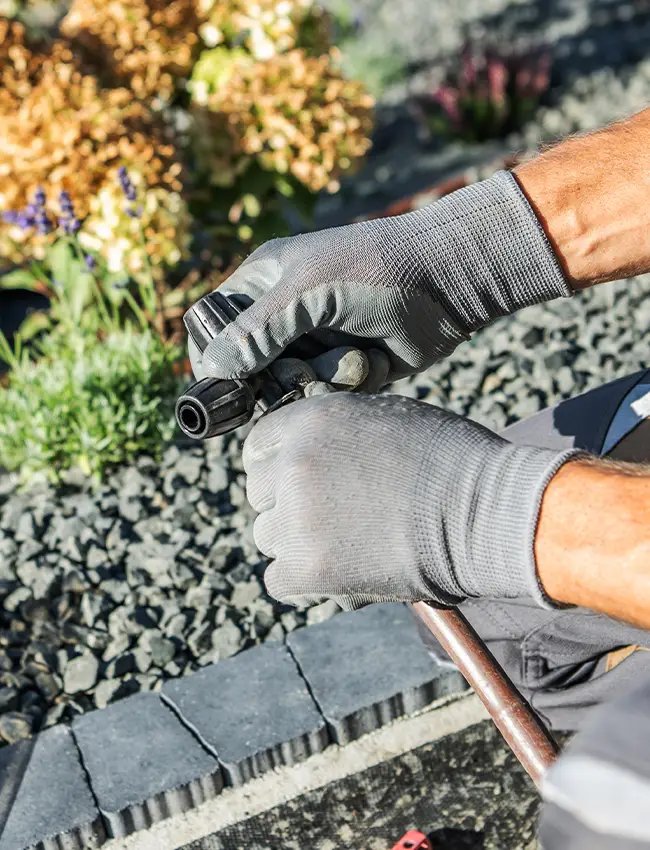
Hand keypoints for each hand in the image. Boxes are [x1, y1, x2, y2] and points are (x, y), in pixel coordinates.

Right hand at [190, 171, 568, 384]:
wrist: (448, 281)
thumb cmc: (374, 269)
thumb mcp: (307, 292)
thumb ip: (256, 332)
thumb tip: (212, 369)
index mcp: (264, 283)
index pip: (214, 325)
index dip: (216, 358)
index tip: (230, 387)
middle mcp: (286, 315)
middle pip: (252, 369)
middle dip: (281, 377)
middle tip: (303, 372)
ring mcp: (317, 342)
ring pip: (291, 388)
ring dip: (322, 380)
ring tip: (355, 358)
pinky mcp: (347, 367)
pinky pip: (328, 394)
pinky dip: (350, 384)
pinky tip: (375, 362)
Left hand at [243, 392, 577, 609]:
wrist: (487, 514)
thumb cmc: (451, 462)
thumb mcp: (387, 417)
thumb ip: (336, 430)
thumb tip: (307, 448)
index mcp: (313, 420)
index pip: (259, 444)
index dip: (279, 462)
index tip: (301, 479)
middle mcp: (295, 463)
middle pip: (257, 491)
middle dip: (286, 501)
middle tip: (330, 513)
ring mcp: (297, 517)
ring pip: (266, 535)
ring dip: (295, 541)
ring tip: (344, 541)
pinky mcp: (307, 568)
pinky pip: (276, 579)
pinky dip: (303, 579)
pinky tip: (339, 569)